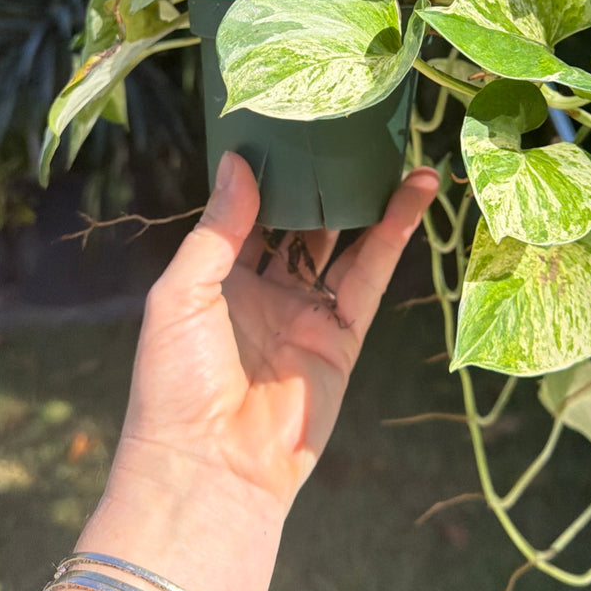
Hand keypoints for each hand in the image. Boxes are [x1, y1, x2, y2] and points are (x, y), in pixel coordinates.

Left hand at [77, 152, 439, 590]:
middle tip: (349, 122)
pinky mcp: (344, 338)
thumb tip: (240, 161)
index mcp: (214, 280)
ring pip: (343, 241)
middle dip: (323, 177)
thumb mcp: (181, 293)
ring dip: (368, 196)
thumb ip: (218, 227)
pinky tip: (414, 192)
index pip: (246, 211)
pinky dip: (394, 233)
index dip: (269, 170)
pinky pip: (372, 276)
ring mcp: (305, 314)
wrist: (210, 471)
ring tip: (395, 144)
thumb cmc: (176, 382)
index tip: (289, 119)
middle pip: (300, 221)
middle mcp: (262, 292)